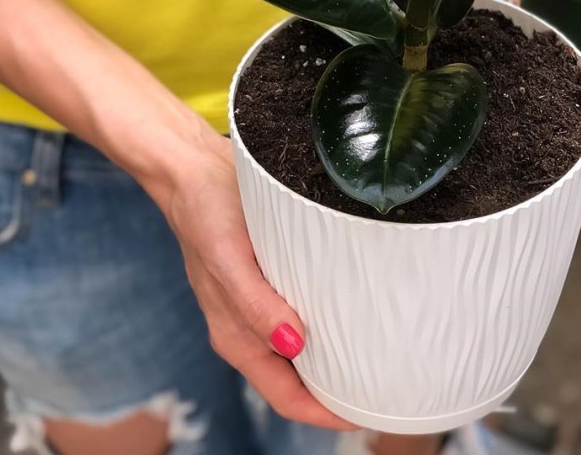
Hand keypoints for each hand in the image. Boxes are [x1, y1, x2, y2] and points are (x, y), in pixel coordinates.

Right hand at [150, 132, 355, 430]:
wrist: (191, 166)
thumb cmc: (206, 210)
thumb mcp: (228, 258)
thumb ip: (255, 305)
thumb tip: (293, 344)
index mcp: (236, 335)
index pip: (287, 396)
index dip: (326, 413)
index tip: (369, 414)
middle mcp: (247, 327)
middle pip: (297, 380)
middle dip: (338, 391)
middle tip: (389, 385)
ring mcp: (256, 304)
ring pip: (301, 348)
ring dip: (335, 357)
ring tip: (381, 354)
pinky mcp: (266, 277)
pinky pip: (299, 312)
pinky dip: (326, 321)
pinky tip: (353, 309)